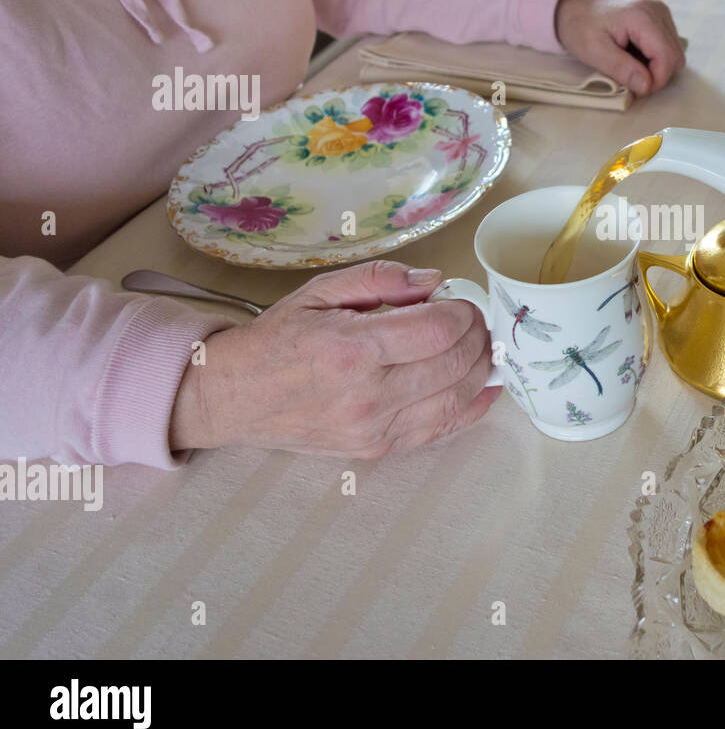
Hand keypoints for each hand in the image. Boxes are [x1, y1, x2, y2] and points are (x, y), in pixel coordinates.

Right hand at [170, 260, 500, 458]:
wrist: (236, 397)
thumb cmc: (278, 340)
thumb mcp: (320, 292)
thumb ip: (380, 279)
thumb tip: (433, 281)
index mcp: (353, 349)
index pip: (438, 330)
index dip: (464, 312)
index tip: (463, 300)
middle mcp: (368, 394)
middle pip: (454, 365)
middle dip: (478, 338)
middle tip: (477, 321)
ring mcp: (375, 428)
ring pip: (456, 400)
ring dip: (481, 370)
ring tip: (483, 347)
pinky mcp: (378, 449)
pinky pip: (441, 430)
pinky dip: (472, 408)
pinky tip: (485, 387)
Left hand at [554, 0, 685, 96]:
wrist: (574, 6)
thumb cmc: (580, 27)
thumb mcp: (594, 52)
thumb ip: (622, 69)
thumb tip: (647, 86)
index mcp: (641, 17)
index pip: (666, 57)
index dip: (656, 80)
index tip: (637, 89)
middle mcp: (656, 10)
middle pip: (675, 56)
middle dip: (657, 75)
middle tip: (632, 78)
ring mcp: (660, 11)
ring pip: (675, 52)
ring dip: (656, 67)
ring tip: (631, 62)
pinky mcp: (660, 16)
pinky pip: (669, 45)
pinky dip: (655, 57)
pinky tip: (636, 53)